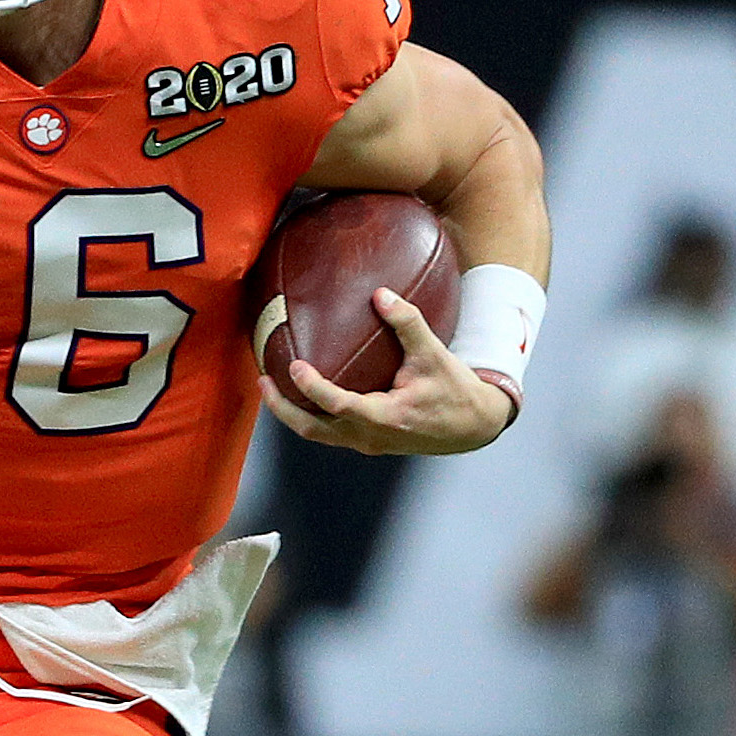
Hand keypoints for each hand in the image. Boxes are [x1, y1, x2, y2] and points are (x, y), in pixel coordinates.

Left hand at [259, 287, 514, 454]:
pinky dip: (309, 414)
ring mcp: (367, 443)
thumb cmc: (455, 390)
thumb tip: (380, 293)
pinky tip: (301, 392)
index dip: (314, 388)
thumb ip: (407, 322)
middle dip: (283, 408)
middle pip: (313, 429)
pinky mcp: (367, 441)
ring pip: (317, 434)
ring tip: (271, 386)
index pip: (339, 406)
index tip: (295, 366)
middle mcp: (371, 436)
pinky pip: (328, 431)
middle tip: (263, 381)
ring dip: (291, 413)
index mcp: (387, 417)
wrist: (472, 425)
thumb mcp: (435, 354)